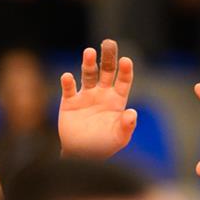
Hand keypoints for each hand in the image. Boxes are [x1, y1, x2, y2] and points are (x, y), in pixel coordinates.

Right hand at [57, 39, 136, 158]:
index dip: (125, 70)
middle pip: (106, 71)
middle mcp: (102, 94)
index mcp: (116, 100)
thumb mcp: (119, 138)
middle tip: (108, 43)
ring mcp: (85, 96)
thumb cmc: (103, 146)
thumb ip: (126, 125)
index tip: (125, 61)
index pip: (123, 81)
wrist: (81, 155)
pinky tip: (67, 76)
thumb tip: (132, 113)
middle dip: (107, 57)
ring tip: (89, 52)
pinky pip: (69, 90)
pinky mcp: (69, 103)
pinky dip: (68, 82)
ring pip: (88, 75)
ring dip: (88, 63)